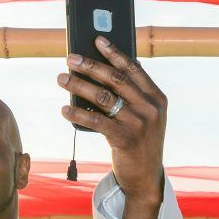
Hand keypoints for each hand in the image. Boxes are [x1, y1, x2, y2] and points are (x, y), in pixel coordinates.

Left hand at [59, 37, 168, 218]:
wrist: (145, 179)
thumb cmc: (140, 144)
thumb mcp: (145, 117)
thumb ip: (133, 96)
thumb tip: (104, 71)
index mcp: (157, 98)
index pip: (133, 68)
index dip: (114, 52)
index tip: (96, 39)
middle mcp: (150, 108)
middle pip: (115, 79)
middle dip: (89, 66)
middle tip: (69, 58)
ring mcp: (139, 124)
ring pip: (103, 97)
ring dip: (78, 86)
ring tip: (61, 79)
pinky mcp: (124, 139)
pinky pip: (96, 121)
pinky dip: (77, 114)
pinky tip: (65, 110)